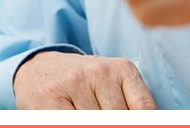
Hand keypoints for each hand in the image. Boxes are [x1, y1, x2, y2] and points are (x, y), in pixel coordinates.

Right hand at [13, 51, 155, 109]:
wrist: (36, 67)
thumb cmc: (82, 85)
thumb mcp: (112, 86)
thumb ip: (133, 107)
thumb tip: (152, 119)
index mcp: (122, 69)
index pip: (146, 113)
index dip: (144, 123)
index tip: (133, 118)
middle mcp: (99, 71)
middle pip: (119, 120)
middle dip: (109, 121)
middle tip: (97, 113)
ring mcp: (74, 82)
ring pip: (96, 122)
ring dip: (91, 121)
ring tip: (82, 110)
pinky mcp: (51, 96)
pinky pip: (72, 122)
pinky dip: (75, 121)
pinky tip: (70, 114)